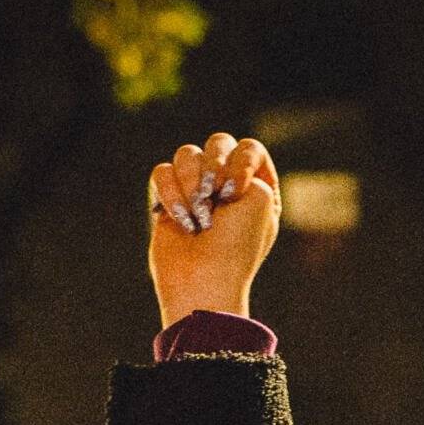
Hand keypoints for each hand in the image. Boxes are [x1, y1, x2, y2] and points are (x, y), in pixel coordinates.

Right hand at [146, 132, 280, 329]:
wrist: (203, 280)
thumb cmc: (237, 245)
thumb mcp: (262, 198)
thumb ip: (245, 162)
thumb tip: (210, 168)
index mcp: (258, 188)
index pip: (250, 148)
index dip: (241, 160)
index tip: (234, 190)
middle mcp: (228, 187)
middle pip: (218, 143)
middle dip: (214, 167)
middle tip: (214, 197)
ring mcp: (197, 193)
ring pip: (187, 155)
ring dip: (192, 184)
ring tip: (198, 217)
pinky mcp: (169, 201)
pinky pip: (162, 173)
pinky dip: (170, 195)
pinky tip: (180, 221)